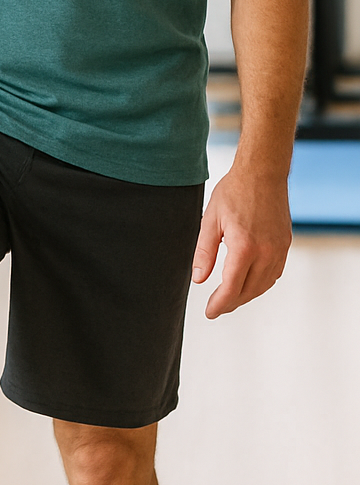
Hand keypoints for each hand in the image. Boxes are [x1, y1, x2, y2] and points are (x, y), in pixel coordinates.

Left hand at [192, 165, 290, 317]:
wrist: (262, 173)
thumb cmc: (234, 192)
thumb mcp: (210, 220)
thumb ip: (204, 252)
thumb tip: (199, 279)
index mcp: (244, 247)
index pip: (231, 288)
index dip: (220, 304)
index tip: (210, 312)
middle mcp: (266, 252)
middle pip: (249, 291)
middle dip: (231, 303)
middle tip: (217, 307)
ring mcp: (279, 249)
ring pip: (264, 285)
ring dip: (247, 295)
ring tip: (230, 298)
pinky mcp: (285, 244)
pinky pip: (274, 273)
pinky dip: (261, 283)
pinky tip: (249, 282)